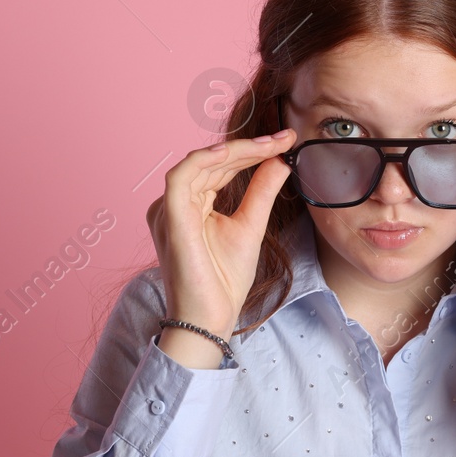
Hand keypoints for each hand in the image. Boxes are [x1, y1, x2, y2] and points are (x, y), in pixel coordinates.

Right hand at [147, 128, 296, 344]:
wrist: (210, 318)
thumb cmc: (224, 281)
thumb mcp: (251, 226)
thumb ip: (261, 191)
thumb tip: (280, 160)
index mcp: (192, 205)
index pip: (221, 168)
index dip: (253, 151)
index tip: (285, 140)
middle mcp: (177, 203)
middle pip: (213, 162)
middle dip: (251, 147)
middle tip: (284, 137)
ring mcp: (169, 209)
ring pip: (200, 163)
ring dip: (236, 150)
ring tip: (270, 145)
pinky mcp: (170, 218)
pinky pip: (182, 177)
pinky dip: (206, 160)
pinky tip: (233, 153)